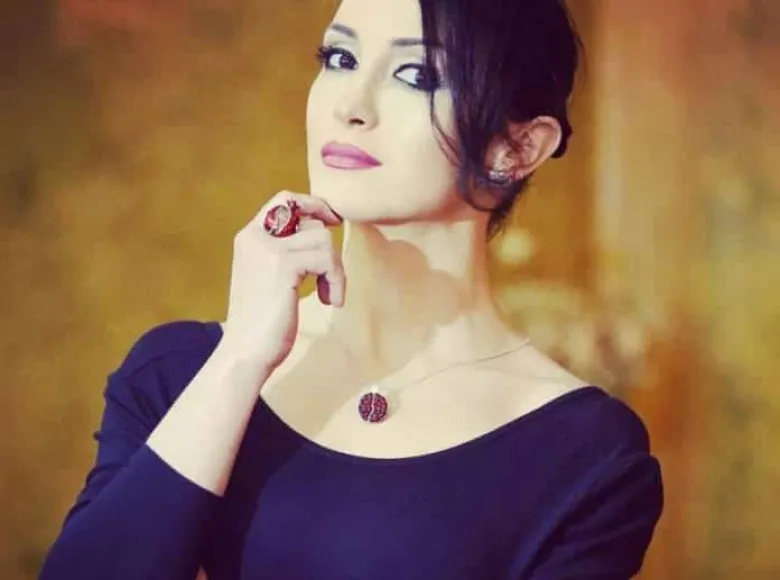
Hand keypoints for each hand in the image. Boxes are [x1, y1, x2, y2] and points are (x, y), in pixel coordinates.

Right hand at [219, 191, 343, 372]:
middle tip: (329, 280)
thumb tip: (321, 231)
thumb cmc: (261, 321)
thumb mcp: (270, 277)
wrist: (245, 351)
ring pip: (323, 238)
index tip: (333, 222)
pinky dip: (336, 280)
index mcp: (249, 237)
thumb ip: (286, 252)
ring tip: (327, 295)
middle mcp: (255, 236)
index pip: (284, 199)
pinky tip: (328, 301)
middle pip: (312, 220)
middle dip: (329, 250)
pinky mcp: (283, 265)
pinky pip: (326, 257)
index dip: (314, 205)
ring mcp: (268, 249)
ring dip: (335, 270)